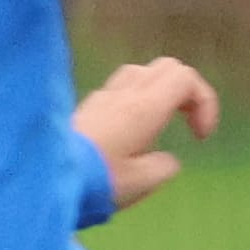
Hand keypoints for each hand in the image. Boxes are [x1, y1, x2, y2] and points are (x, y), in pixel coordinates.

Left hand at [72, 56, 215, 211]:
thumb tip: (166, 160)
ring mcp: (103, 96)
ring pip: (142, 72)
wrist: (45, 178)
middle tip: (188, 125)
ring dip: (160, 92)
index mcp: (145, 107)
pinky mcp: (87, 106)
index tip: (201, 137)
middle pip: (166, 67)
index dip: (205, 102)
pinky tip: (132, 130)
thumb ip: (164, 166)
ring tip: (161, 122)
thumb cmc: (99, 180)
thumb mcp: (143, 182)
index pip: (185, 77)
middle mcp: (125, 93)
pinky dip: (137, 99)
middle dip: (186, 93)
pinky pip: (121, 87)